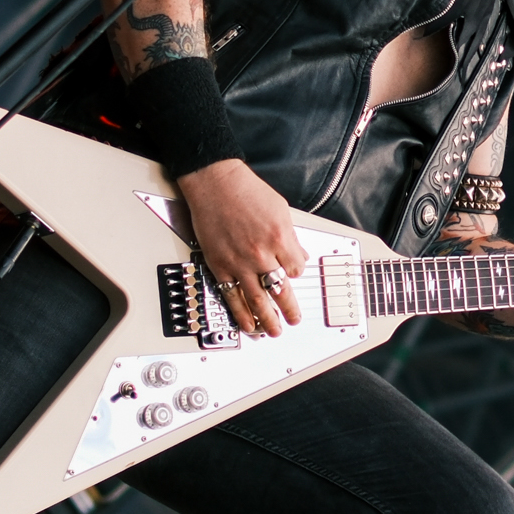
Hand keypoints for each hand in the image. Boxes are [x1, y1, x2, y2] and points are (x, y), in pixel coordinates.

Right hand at [175, 159, 307, 337]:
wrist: (214, 182)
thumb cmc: (245, 190)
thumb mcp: (280, 209)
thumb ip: (290, 236)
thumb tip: (299, 253)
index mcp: (280, 238)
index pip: (297, 269)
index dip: (297, 273)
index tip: (293, 273)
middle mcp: (261, 253)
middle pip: (281, 291)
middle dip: (289, 310)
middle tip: (293, 320)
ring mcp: (239, 262)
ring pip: (257, 300)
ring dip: (267, 319)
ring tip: (273, 331)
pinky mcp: (220, 266)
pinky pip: (232, 296)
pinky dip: (241, 313)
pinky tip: (247, 324)